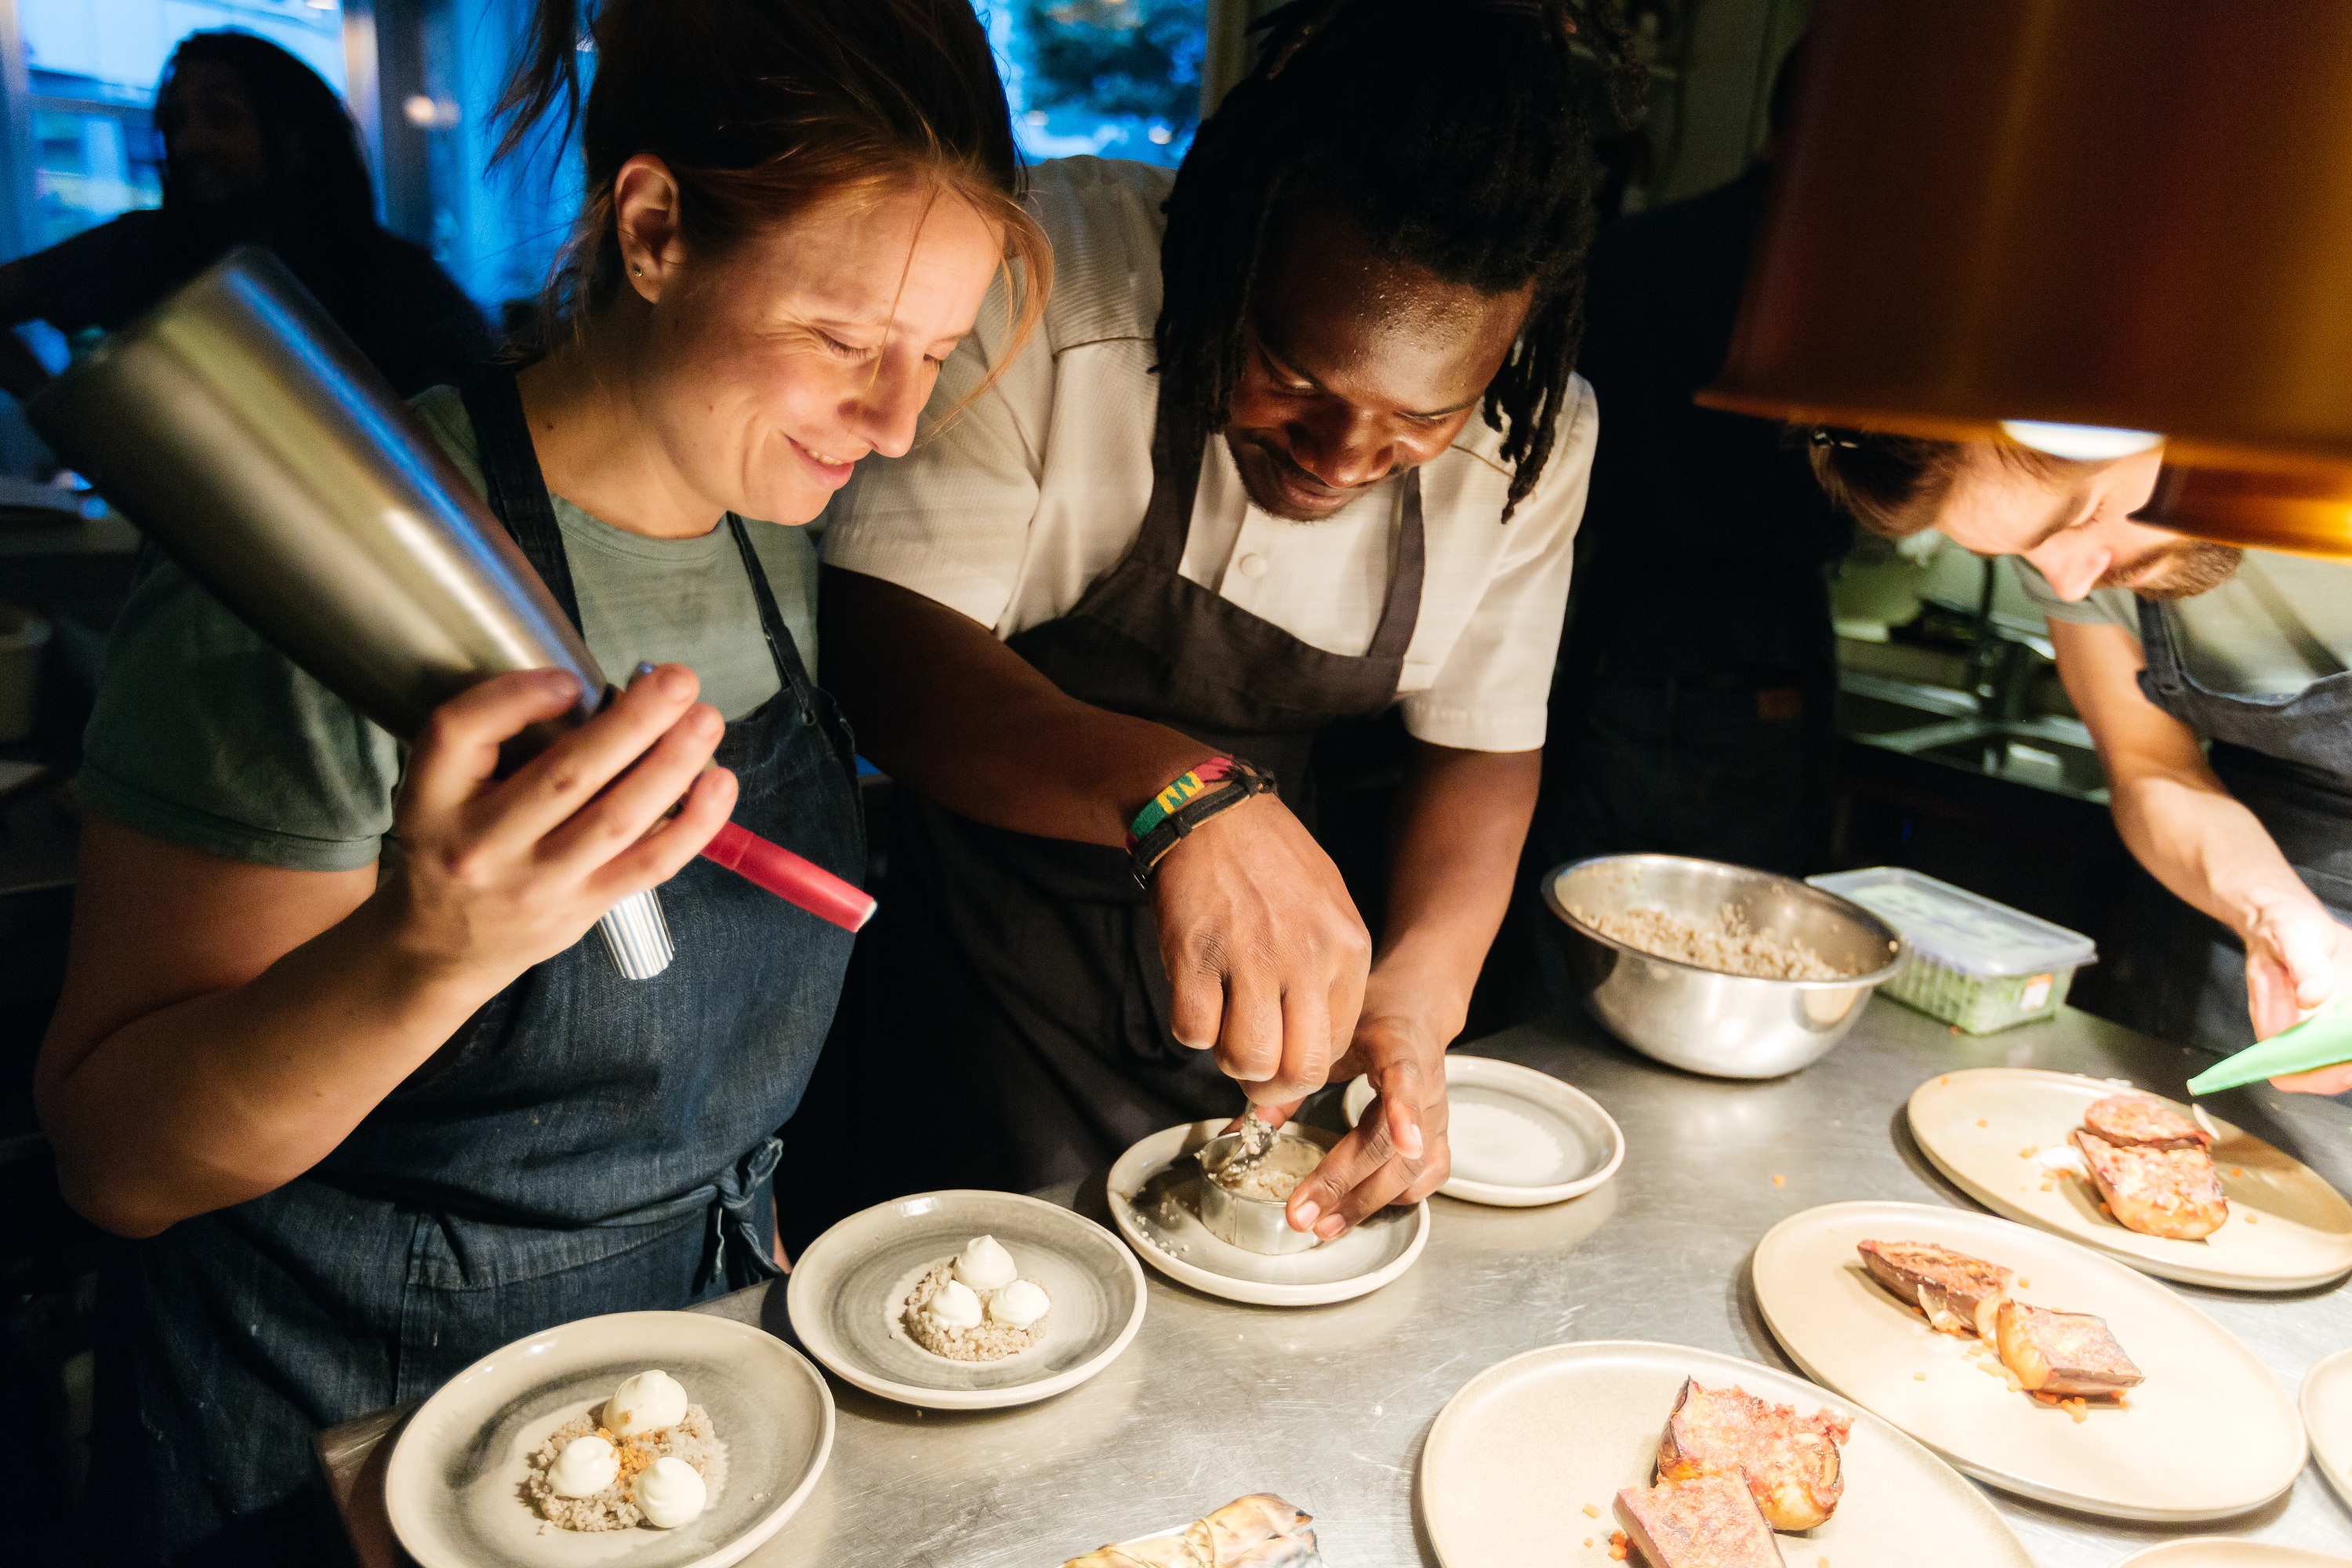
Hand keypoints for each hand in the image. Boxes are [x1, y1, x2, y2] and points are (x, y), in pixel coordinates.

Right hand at [388, 664, 734, 977]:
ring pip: (617, 820)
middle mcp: (484, 846)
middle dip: (633, 723)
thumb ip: (489, 731)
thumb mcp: (436, 783)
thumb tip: (580, 690)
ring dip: (672, 766)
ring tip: (705, 720)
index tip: (571, 678)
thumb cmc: (451, 843)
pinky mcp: (584, 908)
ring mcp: (541, 884)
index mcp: (432, 799)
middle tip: (678, 680)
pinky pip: (648, 864)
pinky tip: (718, 784)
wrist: (443, 946)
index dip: (517, 697)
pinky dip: (692, 824)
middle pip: (566, 776)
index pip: (461, 732)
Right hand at [1151, 792, 1370, 1102]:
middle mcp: (1305, 957)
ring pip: (1245, 1060)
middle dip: (1271, 1086)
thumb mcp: (1328, 907)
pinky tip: (1196, 996)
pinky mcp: (1196, 956)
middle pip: (1298, 1069)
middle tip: (1253, 1073)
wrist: (1212, 813)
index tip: (1283, 1057)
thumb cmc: (1269, 861)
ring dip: (1228, 1058)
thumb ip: (1328, 972)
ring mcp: (1250, 958)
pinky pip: (1193, 1032)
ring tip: (1223, 1029)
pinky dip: (1191, 1027)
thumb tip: (1313, 1042)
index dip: (1303, 1065)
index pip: (1335, 1047)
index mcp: (1346, 948)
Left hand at [1250, 1013, 1450, 1239]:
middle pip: (1393, 1146)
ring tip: (1324, 1226)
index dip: (1405, 1114)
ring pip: (1411, 1171)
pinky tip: (1360, 1211)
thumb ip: (1292, 1083)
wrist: (1419, 1008)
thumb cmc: (1373, 1019)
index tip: (1405, 1145)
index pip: (1406, 1082)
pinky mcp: (1439, 1136)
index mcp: (1399, 1051)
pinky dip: (1394, 1199)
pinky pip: (1427, 1177)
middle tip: (1304, 1213)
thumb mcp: (1331, 1037)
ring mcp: (1437, 1116)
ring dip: (1365, 1203)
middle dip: (1346, 1185)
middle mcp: (1426, 1088)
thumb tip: (1240, 1132)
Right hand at [2242, 900, 2351, 1092]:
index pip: (2288, 1072)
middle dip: (2348, 1070)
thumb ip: (2304, 965)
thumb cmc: (2284, 926)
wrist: (2292, 916)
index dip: (2316, 1078)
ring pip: (2341, 1060)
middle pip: (2323, 1074)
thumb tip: (2310, 1000)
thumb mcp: (2293, 936)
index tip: (2346, 1067)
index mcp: (2274, 1020)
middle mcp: (2298, 1031)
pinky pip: (2347, 1042)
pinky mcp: (2339, 1020)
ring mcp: (2322, 1028)